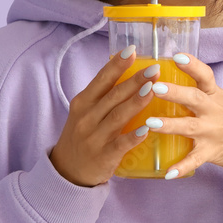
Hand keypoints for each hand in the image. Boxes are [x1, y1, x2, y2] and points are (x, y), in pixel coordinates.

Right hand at [49, 46, 154, 186]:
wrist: (67, 172)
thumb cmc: (82, 136)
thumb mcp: (84, 112)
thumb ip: (103, 96)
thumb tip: (130, 73)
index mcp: (83, 103)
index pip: (101, 79)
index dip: (117, 64)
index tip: (132, 49)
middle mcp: (87, 117)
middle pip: (113, 95)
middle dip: (135, 81)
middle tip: (155, 69)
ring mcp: (94, 137)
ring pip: (118, 116)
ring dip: (136, 102)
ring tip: (153, 89)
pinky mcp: (103, 156)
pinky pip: (120, 144)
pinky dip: (134, 136)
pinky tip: (147, 128)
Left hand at [143, 53, 222, 178]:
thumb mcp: (220, 98)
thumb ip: (198, 90)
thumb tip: (167, 73)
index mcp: (214, 95)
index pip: (204, 75)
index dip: (191, 65)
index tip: (176, 56)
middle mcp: (213, 111)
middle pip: (193, 98)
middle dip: (174, 92)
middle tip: (155, 87)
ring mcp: (212, 132)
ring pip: (188, 127)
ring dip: (169, 125)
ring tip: (149, 123)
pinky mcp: (211, 151)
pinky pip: (195, 160)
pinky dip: (182, 167)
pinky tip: (167, 173)